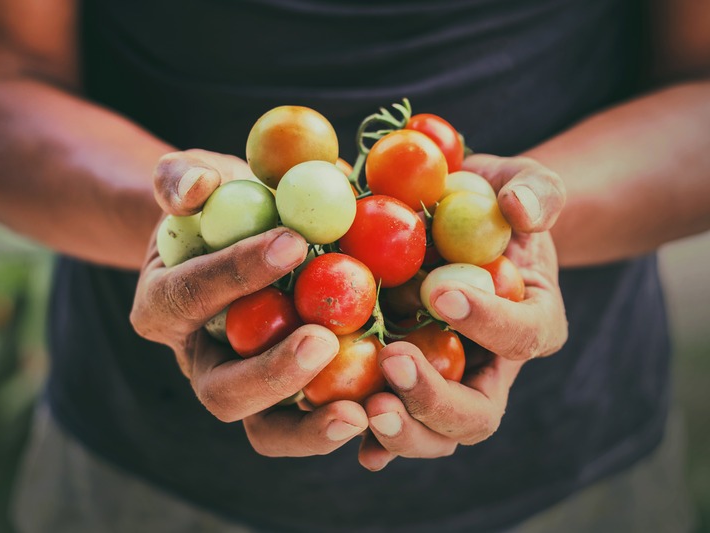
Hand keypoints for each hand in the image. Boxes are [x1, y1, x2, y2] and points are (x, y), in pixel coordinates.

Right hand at [131, 150, 368, 456]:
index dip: (237, 273)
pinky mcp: (291, 399)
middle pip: (223, 392)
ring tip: (360, 410)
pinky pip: (312, 425)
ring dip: (311, 426)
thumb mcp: (195, 177)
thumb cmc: (220, 206)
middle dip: (271, 373)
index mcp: (164, 309)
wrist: (244, 239)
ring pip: (266, 430)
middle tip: (322, 340)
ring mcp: (247, 388)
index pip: (192, 296)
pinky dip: (346, 423)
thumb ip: (182, 178)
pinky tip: (387, 408)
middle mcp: (202, 362)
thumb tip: (198, 187)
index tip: (293, 243)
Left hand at [359, 154, 568, 469]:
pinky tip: (341, 425)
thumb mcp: (522, 182)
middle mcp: (489, 368)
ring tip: (364, 408)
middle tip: (394, 361)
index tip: (441, 291)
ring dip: (402, 429)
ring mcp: (444, 384)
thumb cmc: (491, 201)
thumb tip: (518, 209)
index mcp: (530, 322)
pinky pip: (389, 424)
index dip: (488, 321)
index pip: (522, 336)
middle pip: (477, 414)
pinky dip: (368, 436)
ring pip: (434, 434)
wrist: (454, 223)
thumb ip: (536, 191)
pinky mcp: (401, 384)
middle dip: (436, 397)